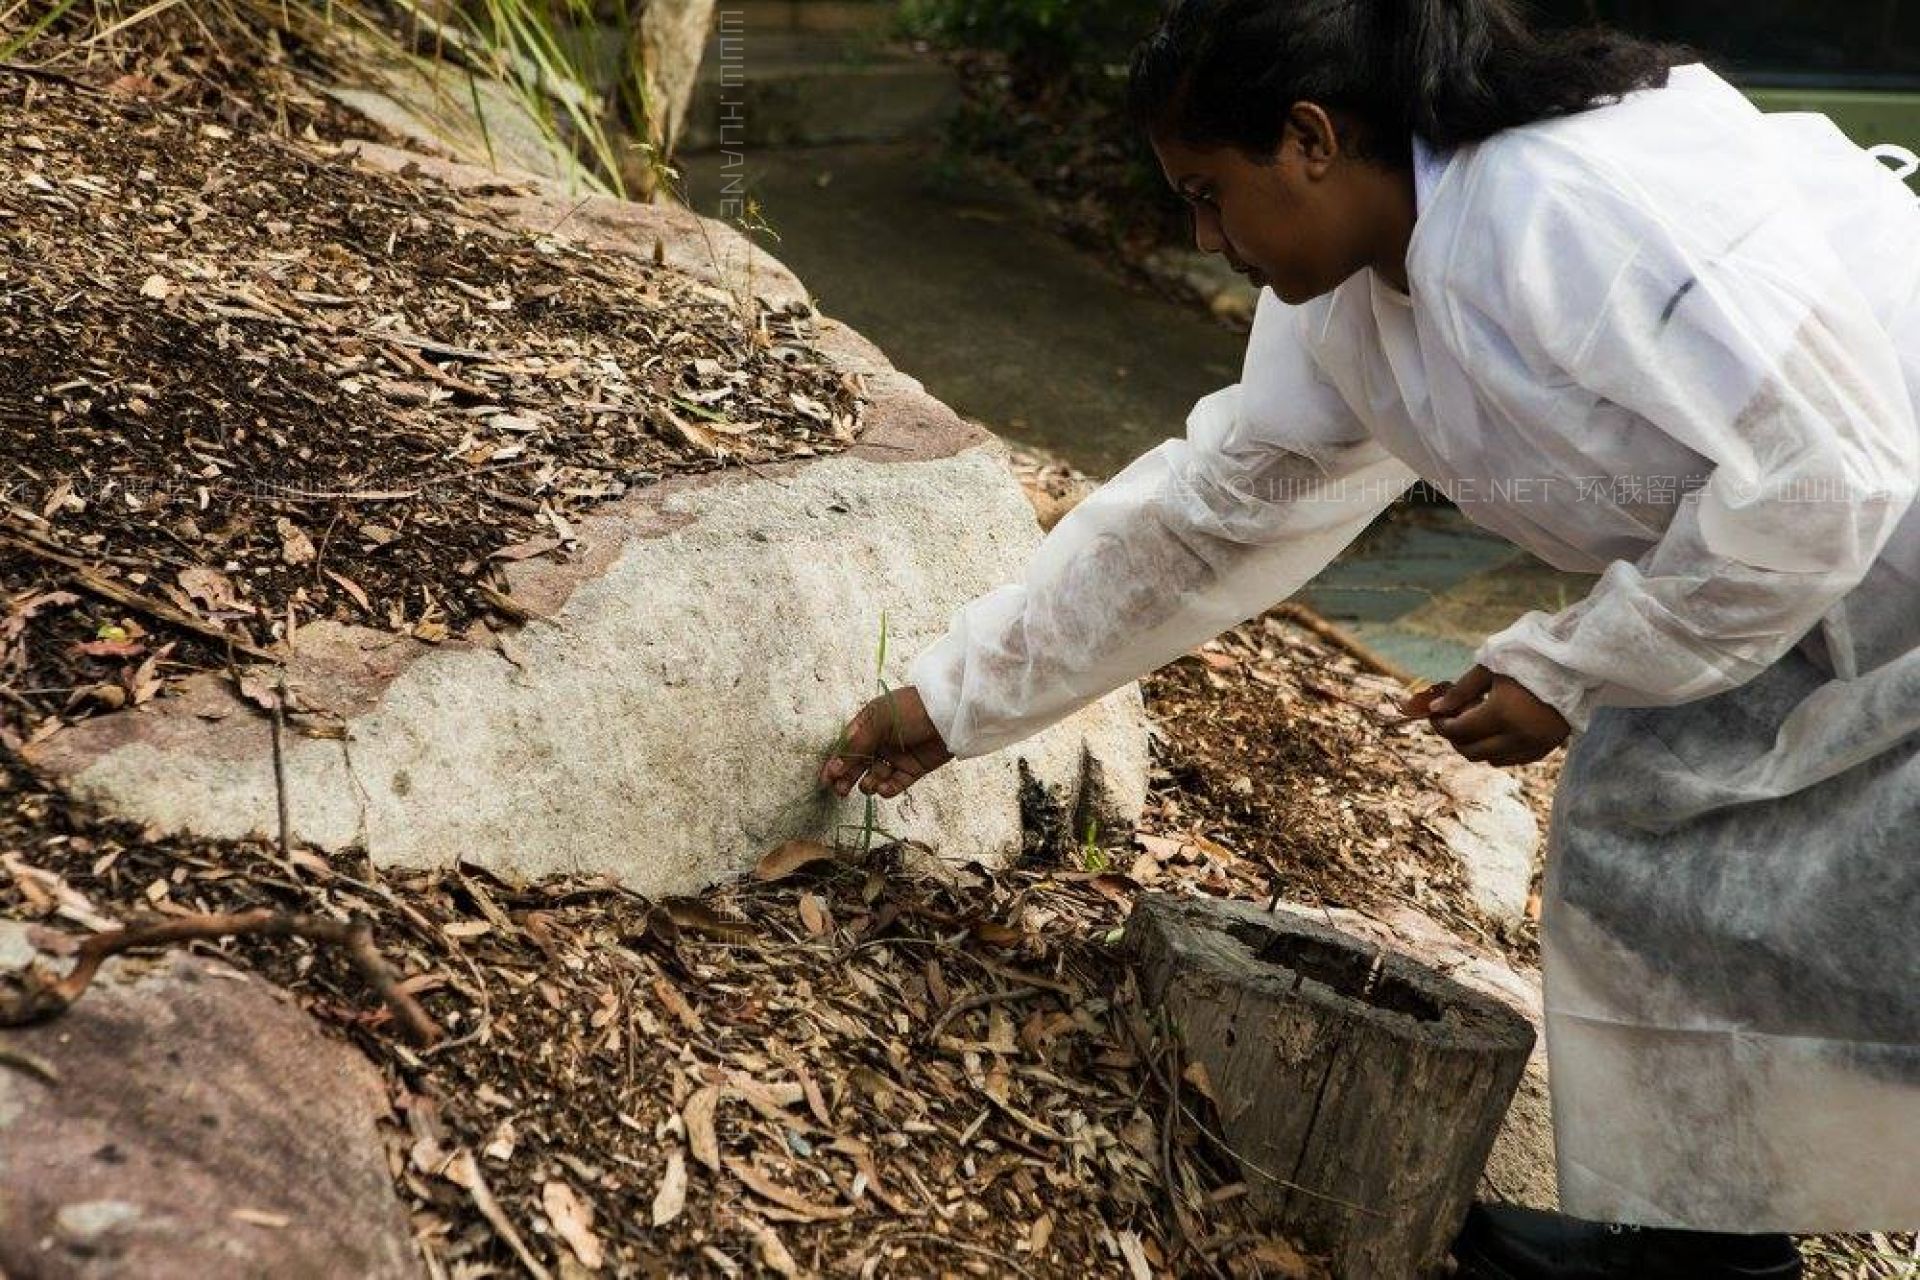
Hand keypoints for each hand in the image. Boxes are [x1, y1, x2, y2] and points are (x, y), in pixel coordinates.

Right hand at [820, 685, 952, 798]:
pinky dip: (887, 789)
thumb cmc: (911, 711)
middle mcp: (880, 741)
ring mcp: (896, 756)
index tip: (826, 780)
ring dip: (869, 783)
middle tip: (840, 791)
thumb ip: (856, 745)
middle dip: (847, 778)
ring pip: (874, 776)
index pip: (846, 747)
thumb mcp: (879, 722)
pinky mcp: (912, 769)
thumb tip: (835, 766)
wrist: (949, 715)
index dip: (835, 763)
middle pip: (857, 764)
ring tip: (872, 783)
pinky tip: (884, 788)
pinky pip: (895, 784)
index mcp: (868, 724)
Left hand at [1426, 665, 1570, 766]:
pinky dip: (1498, 750)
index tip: (1434, 714)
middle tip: (1451, 718)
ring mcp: (1536, 744)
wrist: (1576, 659)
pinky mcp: (1548, 746)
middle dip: (1455, 737)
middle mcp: (1518, 735)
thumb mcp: (1490, 665)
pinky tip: (1495, 730)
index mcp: (1502, 713)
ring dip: (1476, 745)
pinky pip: (1514, 759)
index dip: (1441, 725)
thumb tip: (1436, 708)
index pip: (1459, 731)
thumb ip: (1461, 690)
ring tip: (1475, 721)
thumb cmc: (1530, 654)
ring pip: (1492, 760)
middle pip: (1472, 752)